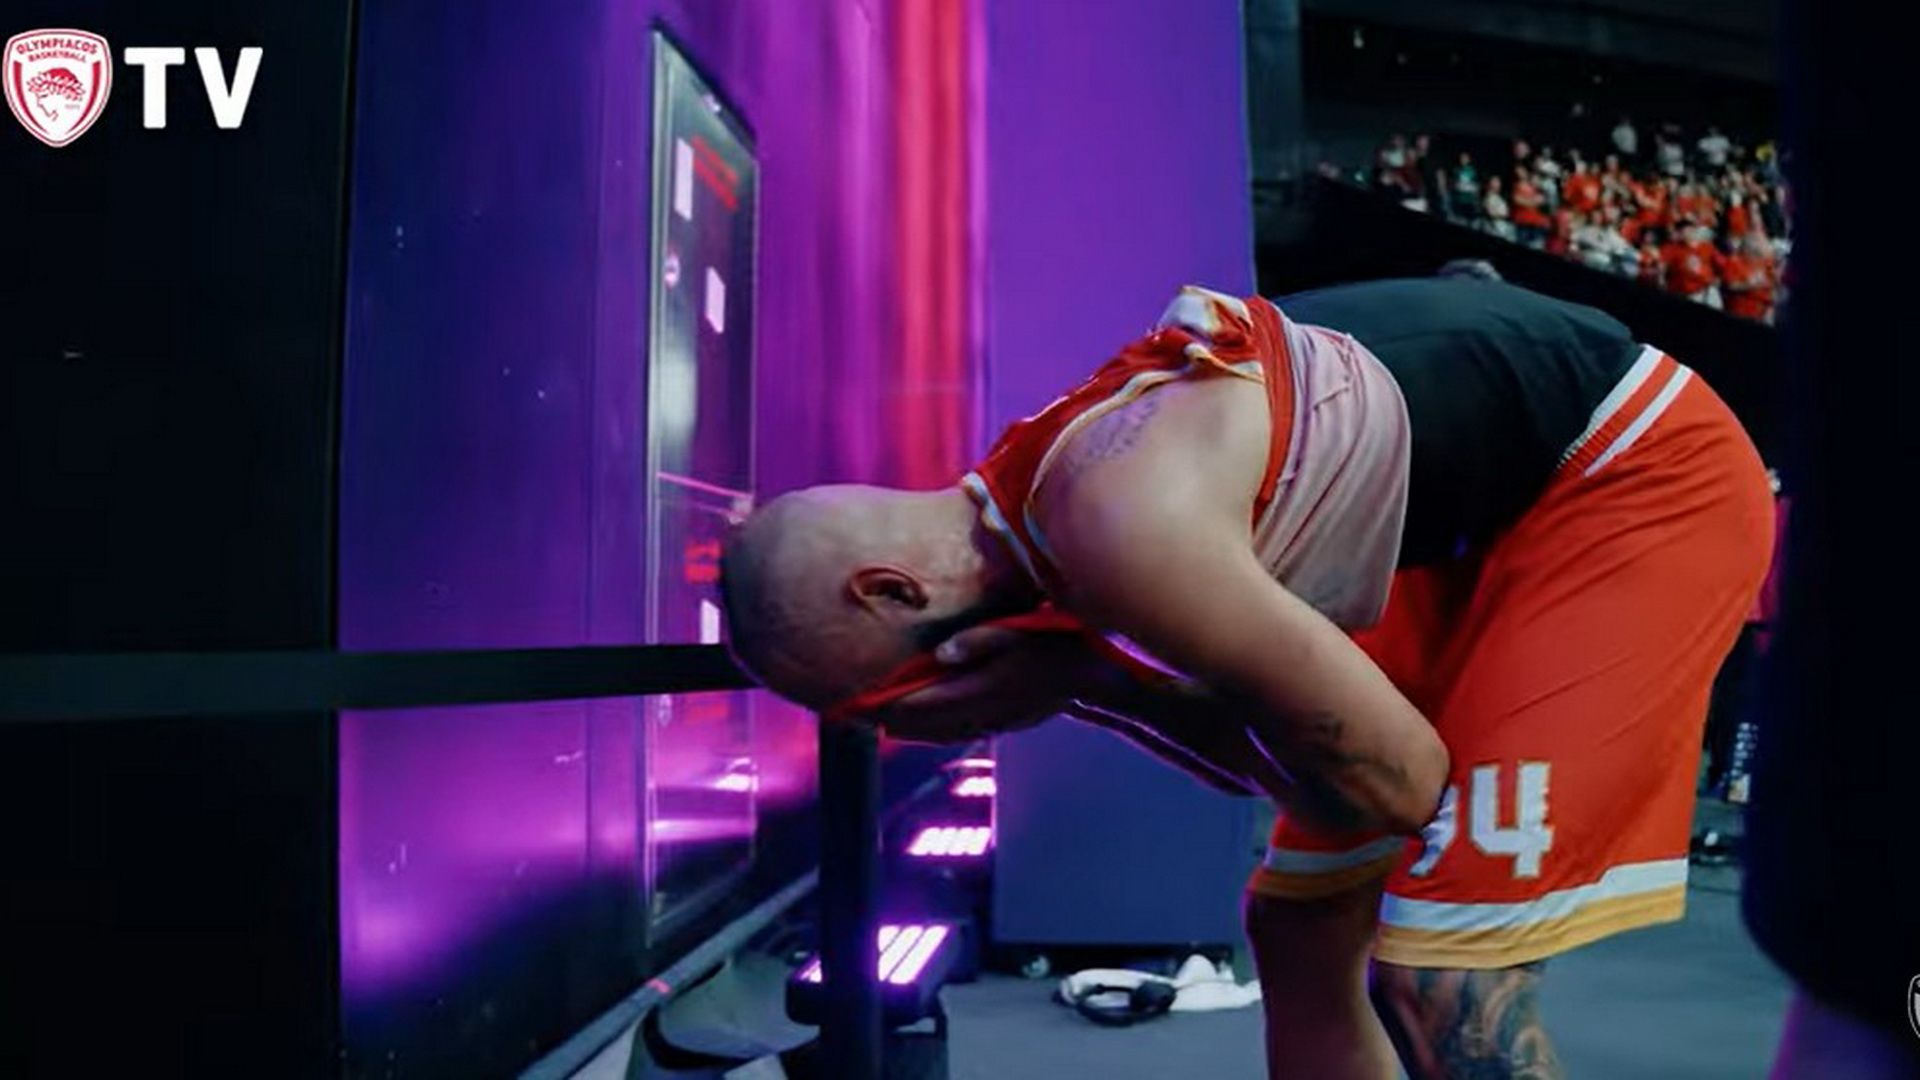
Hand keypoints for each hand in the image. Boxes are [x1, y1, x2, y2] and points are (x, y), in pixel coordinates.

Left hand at [870, 624, 1108, 745]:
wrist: (1096, 674)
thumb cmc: (1058, 643)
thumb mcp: (1021, 631)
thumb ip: (980, 641)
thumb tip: (941, 654)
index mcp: (983, 687)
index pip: (926, 700)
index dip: (892, 704)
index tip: (863, 704)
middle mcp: (986, 710)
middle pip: (930, 723)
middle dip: (895, 721)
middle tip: (863, 718)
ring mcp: (998, 719)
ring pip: (946, 732)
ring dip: (916, 731)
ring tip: (888, 727)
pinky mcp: (1009, 720)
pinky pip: (964, 731)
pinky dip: (942, 732)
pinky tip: (934, 728)